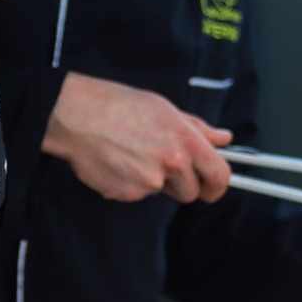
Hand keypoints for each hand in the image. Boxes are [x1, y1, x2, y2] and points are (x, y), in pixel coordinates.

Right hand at [43, 71, 231, 203]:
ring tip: (132, 155)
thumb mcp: (165, 109)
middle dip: (181, 185)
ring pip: (160, 192)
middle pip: (191, 192)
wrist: (77, 116)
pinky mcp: (127, 194)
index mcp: (185, 140)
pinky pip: (136, 195)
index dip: (219, 185)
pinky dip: (129, 183)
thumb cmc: (119, 106)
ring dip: (153, 181)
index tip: (213, 187)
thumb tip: (224, 138)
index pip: (219, 175)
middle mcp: (171, 163)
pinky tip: (116, 162)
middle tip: (161, 165)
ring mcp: (149, 182)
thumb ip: (198, 129)